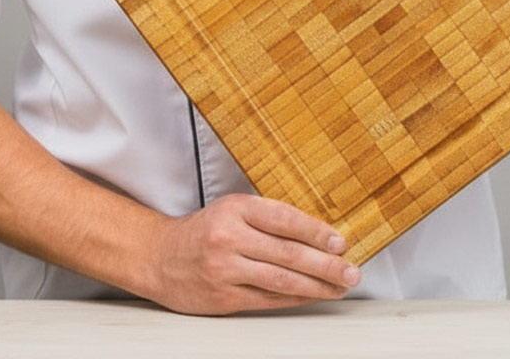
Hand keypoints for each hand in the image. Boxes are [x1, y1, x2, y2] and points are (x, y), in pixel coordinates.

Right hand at [147, 193, 360, 314]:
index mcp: (237, 208)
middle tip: (351, 272)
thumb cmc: (204, 230)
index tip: (340, 243)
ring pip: (280, 280)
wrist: (158, 256)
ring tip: (339, 287)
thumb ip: (268, 218)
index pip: (286, 220)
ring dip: (315, 286)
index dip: (317, 233)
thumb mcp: (233, 209)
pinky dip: (294, 299)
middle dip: (325, 265)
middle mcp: (230, 237)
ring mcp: (225, 269)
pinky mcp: (222, 297)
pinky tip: (311, 297)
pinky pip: (266, 300)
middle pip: (288, 253)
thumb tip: (317, 234)